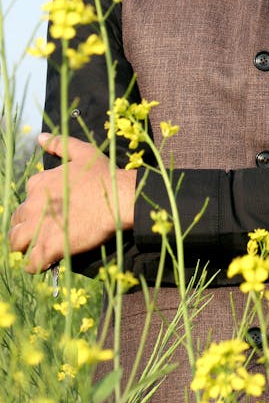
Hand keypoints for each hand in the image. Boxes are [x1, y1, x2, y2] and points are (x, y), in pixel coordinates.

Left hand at [9, 133, 136, 273]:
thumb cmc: (104, 176)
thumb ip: (59, 144)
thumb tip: (40, 137)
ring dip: (23, 247)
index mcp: (39, 183)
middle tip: (42, 233)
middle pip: (17, 221)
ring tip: (36, 250)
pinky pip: (30, 262)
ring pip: (16, 242)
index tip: (50, 213)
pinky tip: (42, 264)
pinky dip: (32, 265)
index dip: (36, 207)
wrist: (119, 198)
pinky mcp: (50, 246)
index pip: (26, 198)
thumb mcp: (82, 153)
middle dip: (25, 228)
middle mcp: (33, 204)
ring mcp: (40, 227)